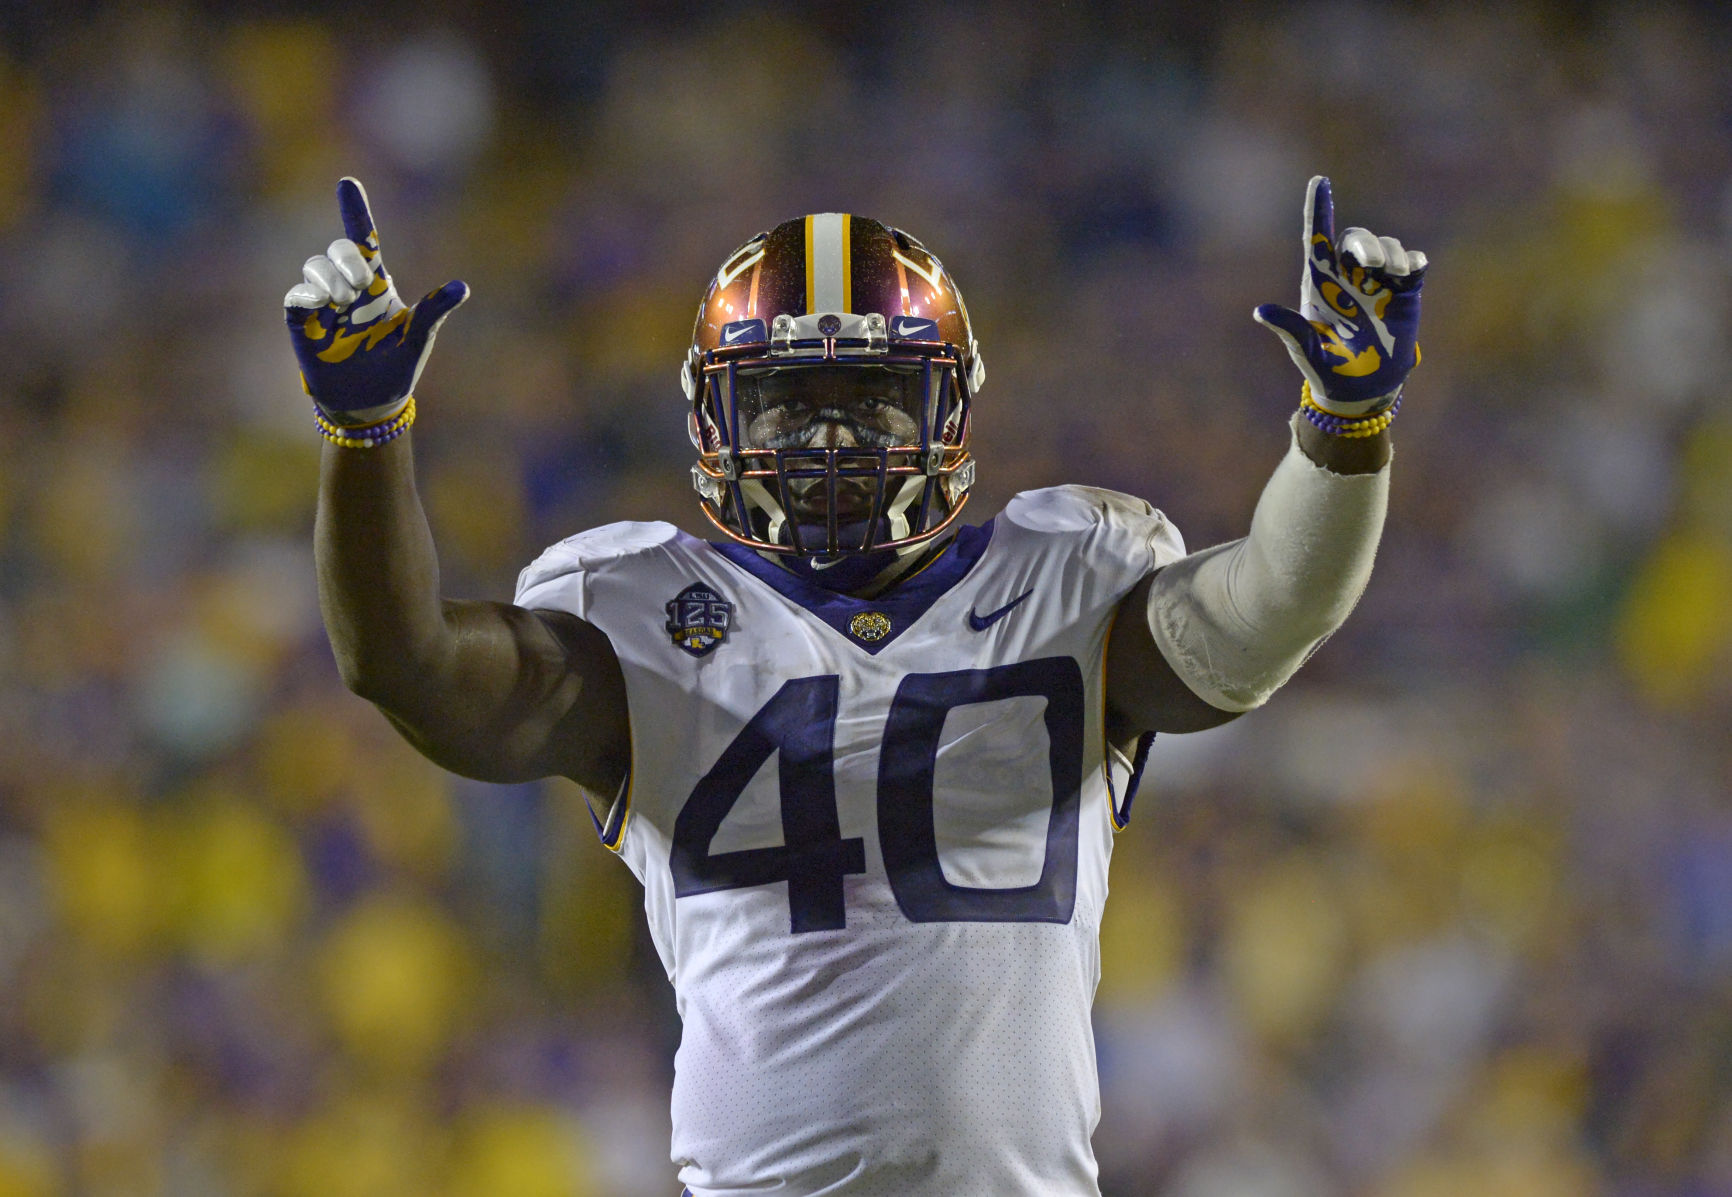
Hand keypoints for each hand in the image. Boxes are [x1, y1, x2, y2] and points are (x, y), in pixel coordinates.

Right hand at [284, 178, 468, 422]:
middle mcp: (347, 287)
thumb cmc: (396, 366)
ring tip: (343, 303)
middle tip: (360, 285)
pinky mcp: (303, 324)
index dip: (355, 211)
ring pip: (314, 268)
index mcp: (377, 284)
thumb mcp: (417, 339)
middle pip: (339, 251)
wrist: (369, 402)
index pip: (364, 240)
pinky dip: (305, 296)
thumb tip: (461, 287)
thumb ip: (433, 311)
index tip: (348, 183)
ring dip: (329, 279)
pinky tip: (318, 305)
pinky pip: (295, 298)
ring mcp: (323, 304)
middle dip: (347, 259)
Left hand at [1254, 176, 1425, 415]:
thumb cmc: (1327, 369)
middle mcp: (1348, 277)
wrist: (1362, 389)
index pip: (1318, 238)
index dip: (1319, 209)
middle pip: (1356, 238)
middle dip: (1365, 243)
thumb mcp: (1307, 350)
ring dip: (1390, 256)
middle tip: (1370, 266)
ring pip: (1387, 246)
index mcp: (1320, 284)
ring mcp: (1377, 282)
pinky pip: (1414, 261)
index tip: (1319, 181)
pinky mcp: (1405, 291)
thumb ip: (1290, 329)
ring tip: (1390, 280)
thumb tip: (1260, 312)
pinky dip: (1413, 263)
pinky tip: (1408, 277)